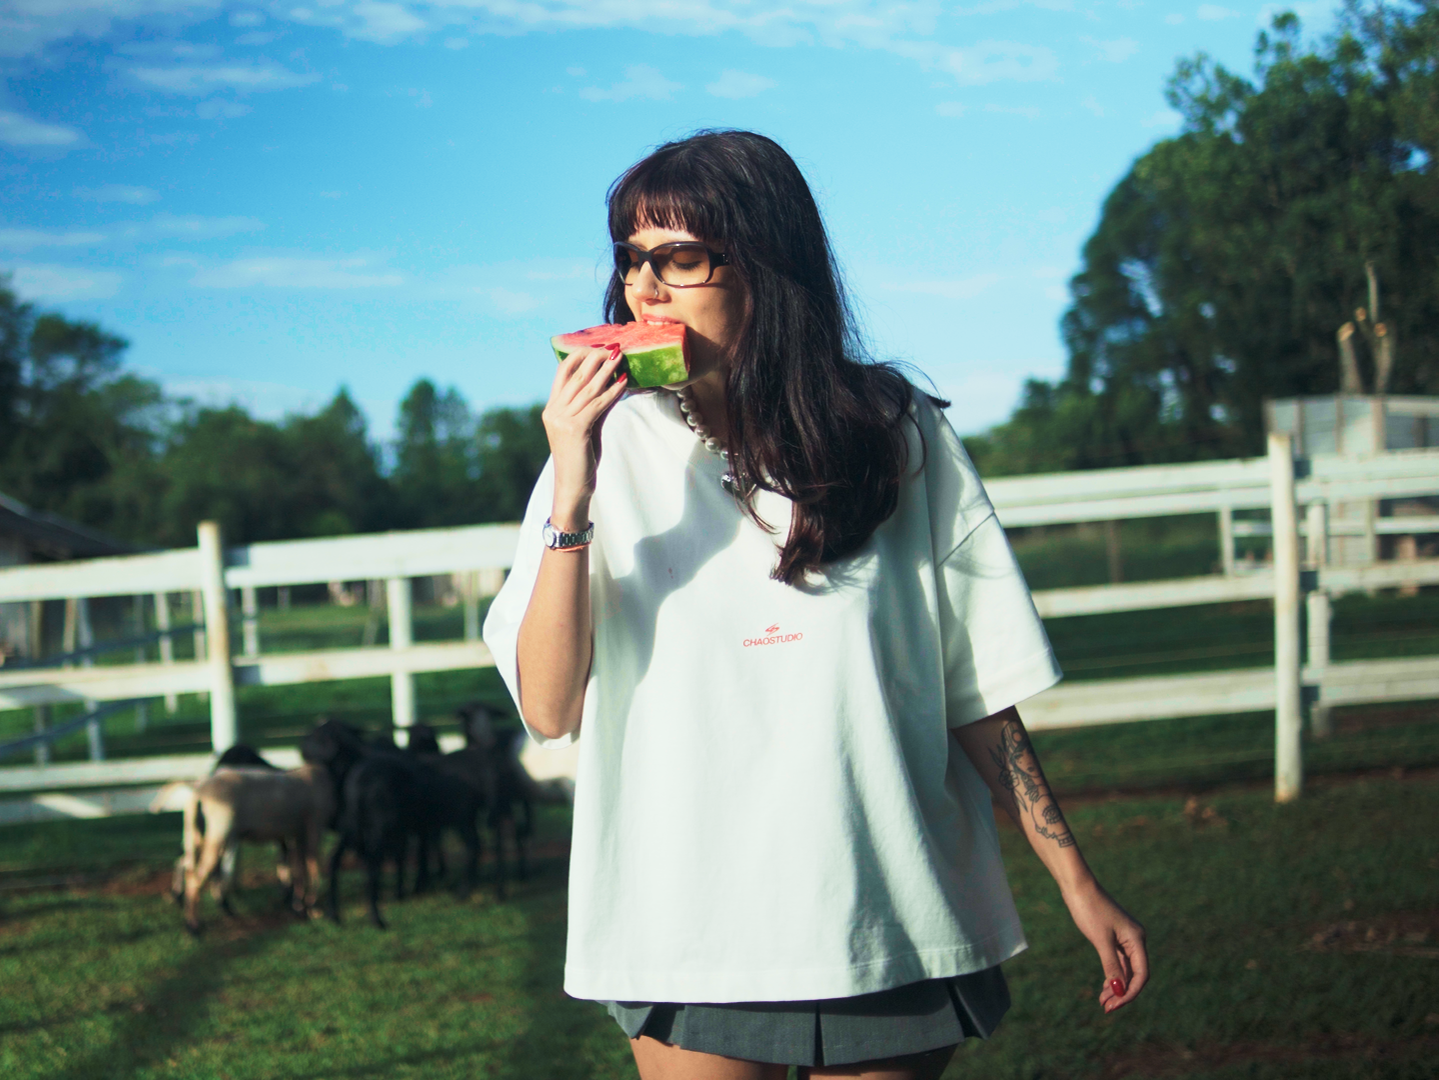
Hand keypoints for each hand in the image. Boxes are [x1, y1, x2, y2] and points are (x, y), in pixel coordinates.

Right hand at [542, 345, 627, 523]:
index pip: (562, 373)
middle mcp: (554, 411)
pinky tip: (624, 382)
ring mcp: (562, 420)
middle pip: (577, 376)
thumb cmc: (581, 458)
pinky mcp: (575, 429)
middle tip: (613, 346)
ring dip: (606, 370)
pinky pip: (597, 405)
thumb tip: (615, 383)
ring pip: (588, 388)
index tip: (596, 346)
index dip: (579, 356)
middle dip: (596, 358)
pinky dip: (612, 392)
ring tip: (620, 356)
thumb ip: (597, 405)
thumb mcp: (588, 426)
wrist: (573, 486)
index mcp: (551, 408)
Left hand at [1062, 879, 1148, 1012]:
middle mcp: (1135, 939)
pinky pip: (1119, 962)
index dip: (1130, 993)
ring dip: (1116, 986)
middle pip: (1135, 974)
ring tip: (1103, 1002)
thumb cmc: (1089, 909)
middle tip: (1106, 1007)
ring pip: (1126, 969)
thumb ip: (1111, 966)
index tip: (1114, 1004)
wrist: (1077, 886)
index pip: (1141, 974)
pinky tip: (1105, 987)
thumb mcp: (1100, 940)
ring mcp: (1125, 938)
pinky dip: (1113, 975)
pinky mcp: (1114, 937)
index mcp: (1137, 939)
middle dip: (1122, 992)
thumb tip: (1120, 991)